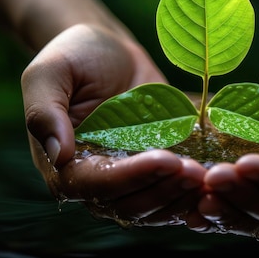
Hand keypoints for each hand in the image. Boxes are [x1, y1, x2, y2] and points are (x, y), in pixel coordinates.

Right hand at [22, 24, 206, 225]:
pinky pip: (171, 194)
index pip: (98, 185)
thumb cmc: (74, 56)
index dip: (133, 177)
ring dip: (181, 196)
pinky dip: (192, 194)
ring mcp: (128, 179)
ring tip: (207, 174)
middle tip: (195, 171)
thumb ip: (45, 111)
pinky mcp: (153, 171)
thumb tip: (59, 155)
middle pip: (130, 205)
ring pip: (154, 207)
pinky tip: (213, 180)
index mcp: (64, 166)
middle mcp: (95, 181)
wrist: (107, 50)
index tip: (166, 159)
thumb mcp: (50, 72)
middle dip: (163, 189)